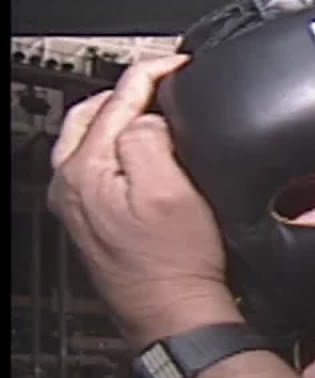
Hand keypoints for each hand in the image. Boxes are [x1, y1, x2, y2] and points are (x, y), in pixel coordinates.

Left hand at [47, 55, 241, 349]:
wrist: (174, 314)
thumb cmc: (175, 263)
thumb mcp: (171, 189)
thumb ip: (150, 137)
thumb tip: (147, 116)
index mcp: (85, 171)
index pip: (117, 100)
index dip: (152, 74)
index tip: (180, 64)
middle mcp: (71, 186)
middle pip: (94, 114)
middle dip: (131, 91)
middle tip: (169, 83)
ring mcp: (78, 205)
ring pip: (92, 138)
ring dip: (123, 117)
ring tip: (159, 111)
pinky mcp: (92, 221)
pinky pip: (99, 165)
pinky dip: (121, 146)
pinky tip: (148, 152)